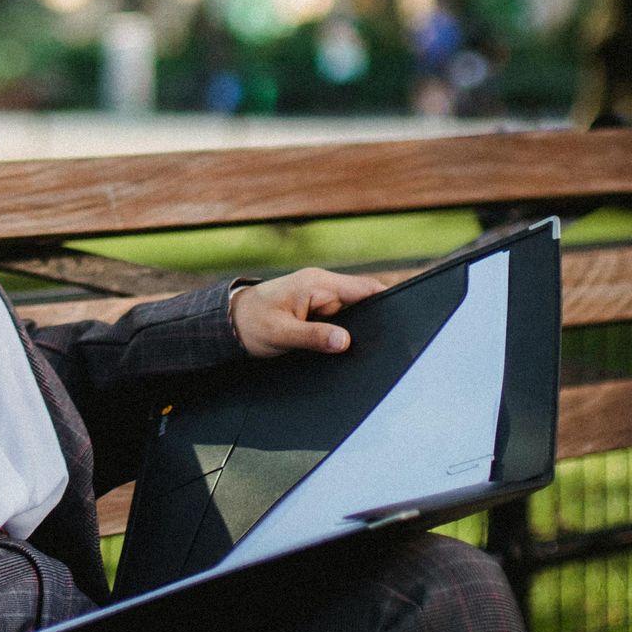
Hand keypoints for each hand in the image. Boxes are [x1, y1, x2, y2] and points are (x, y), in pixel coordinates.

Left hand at [229, 267, 379, 359]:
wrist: (228, 322)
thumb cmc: (250, 323)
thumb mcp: (280, 334)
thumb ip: (314, 337)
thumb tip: (346, 341)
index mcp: (317, 283)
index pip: (364, 287)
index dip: (387, 300)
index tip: (403, 318)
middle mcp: (321, 287)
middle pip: (363, 301)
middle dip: (373, 321)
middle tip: (380, 345)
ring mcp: (319, 298)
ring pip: (352, 313)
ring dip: (356, 329)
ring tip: (358, 348)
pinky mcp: (314, 310)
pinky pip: (339, 318)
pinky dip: (343, 331)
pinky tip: (342, 347)